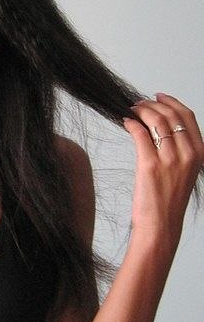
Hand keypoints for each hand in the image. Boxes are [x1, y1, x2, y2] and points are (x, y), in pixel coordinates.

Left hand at [125, 93, 203, 243]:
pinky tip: (126, 122)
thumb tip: (160, 128)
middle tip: (139, 103)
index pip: (188, 117)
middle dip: (153, 104)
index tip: (158, 96)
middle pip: (171, 115)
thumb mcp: (183, 172)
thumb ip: (178, 151)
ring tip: (131, 110)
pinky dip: (131, 123)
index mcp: (199, 154)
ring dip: (141, 111)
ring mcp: (170, 159)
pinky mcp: (150, 165)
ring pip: (156, 121)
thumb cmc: (168, 200)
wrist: (161, 225)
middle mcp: (188, 154)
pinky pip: (140, 133)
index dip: (171, 102)